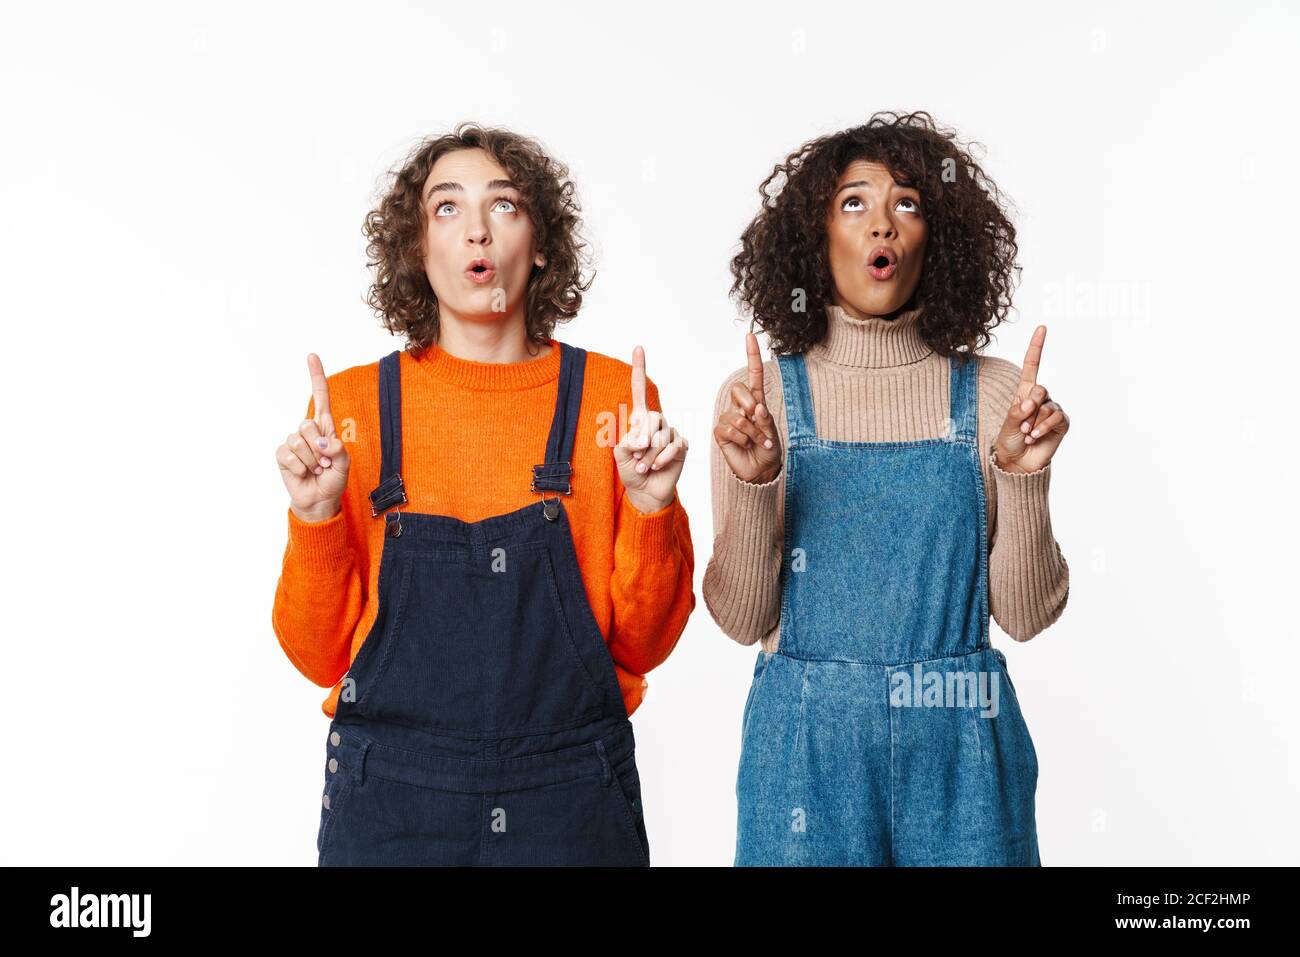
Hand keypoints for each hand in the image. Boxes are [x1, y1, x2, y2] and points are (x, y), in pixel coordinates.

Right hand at [276, 353, 350, 521]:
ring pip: (299, 441)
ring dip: (311, 460)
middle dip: (319, 447)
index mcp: (326, 428)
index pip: (320, 398)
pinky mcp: (282, 455)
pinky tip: (303, 473)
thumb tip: (323, 443)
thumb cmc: (333, 481)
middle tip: (325, 463)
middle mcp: (308, 431)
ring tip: (316, 469)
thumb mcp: (344, 466)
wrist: (319, 500)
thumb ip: (339, 451)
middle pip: (308, 424)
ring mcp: (293, 442)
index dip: (316, 377)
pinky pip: (289, 454)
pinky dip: (300, 467)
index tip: (311, 356)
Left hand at [614, 345, 687, 513]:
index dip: (639, 369)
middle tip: (636, 455)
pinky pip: (674, 446)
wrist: (644, 490)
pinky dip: (661, 459)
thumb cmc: (631, 469)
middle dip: (642, 439)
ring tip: (644, 466)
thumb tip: (640, 439)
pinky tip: (656, 467)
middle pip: (653, 418)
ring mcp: (671, 433)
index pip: (640, 390)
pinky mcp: (681, 446)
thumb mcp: (619, 455)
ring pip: (662, 436)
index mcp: (640, 419)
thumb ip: (625, 442)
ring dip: (649, 455)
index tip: (638, 348)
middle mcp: (657, 422)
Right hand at [713, 332, 781, 483]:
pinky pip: (729, 429)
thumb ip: (766, 421)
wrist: (759, 471)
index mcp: (757, 402)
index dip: (752, 356)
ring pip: (737, 416)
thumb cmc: (768, 450)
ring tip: (757, 442)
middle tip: (756, 419)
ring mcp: (730, 419)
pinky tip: (744, 446)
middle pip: (739, 389)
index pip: (753, 375)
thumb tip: (757, 407)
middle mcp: (742, 407)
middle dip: (749, 403)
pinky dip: (741, 439)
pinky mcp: (721, 432)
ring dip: (752, 432)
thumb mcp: (773, 434)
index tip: (750, 336)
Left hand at [992, 325, 1069, 473]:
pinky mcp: (1061, 423)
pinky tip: (1036, 436)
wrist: (1018, 462)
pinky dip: (1044, 427)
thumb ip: (1017, 412)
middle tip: (1022, 423)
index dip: (1037, 347)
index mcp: (1024, 393)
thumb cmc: (1009, 441)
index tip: (1042, 328)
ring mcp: (1052, 410)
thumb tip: (1030, 402)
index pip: (1032, 366)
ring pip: (1047, 406)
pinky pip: (1056, 418)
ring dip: (1034, 422)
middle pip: (1040, 389)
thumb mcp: (1007, 425)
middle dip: (1029, 407)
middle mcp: (1040, 399)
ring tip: (1027, 434)